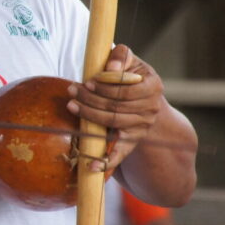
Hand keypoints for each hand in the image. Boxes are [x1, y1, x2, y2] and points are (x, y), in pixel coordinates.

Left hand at [67, 44, 163, 171]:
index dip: (105, 86)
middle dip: (90, 99)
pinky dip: (106, 162)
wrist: (145, 100)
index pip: (125, 90)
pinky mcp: (131, 140)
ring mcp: (142, 127)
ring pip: (111, 123)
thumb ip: (121, 56)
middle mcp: (150, 109)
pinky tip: (92, 168)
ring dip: (88, 115)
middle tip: (72, 90)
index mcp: (153, 87)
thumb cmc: (131, 76)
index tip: (88, 82)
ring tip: (71, 105)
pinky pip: (120, 153)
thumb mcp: (130, 61)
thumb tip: (109, 67)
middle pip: (115, 107)